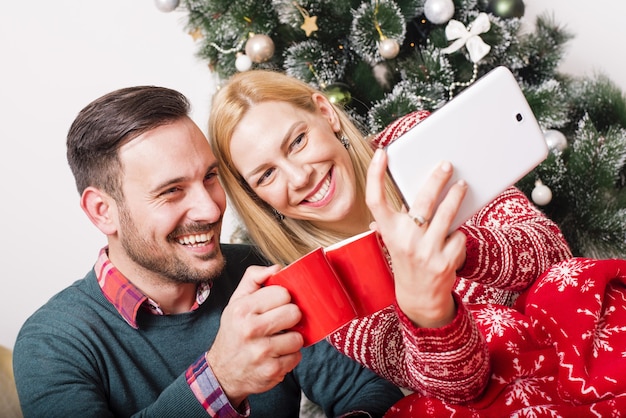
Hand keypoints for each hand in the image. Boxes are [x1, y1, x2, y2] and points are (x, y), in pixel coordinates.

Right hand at [206, 264, 302, 407]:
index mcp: (242, 309)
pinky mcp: (272, 371)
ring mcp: (262, 352)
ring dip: (292, 339)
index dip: (283, 299)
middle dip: (290, 318)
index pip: (282, 293)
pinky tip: (277, 355)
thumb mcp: (236, 302)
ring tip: (278, 340)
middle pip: (294, 313)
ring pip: (298, 337)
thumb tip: (277, 268)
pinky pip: (296, 357)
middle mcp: (250, 330)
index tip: (277, 305)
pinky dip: (290, 356)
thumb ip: (253, 279)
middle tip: (281, 323)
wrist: (222, 372)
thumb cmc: (234, 332)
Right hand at [366, 149, 466, 327]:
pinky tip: (453, 238)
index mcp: (388, 231)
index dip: (375, 175)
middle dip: (437, 179)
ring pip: (446, 214)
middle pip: (421, 201)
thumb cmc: (407, 259)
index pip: (374, 199)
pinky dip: (458, 234)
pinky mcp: (445, 261)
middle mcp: (404, 240)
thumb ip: (398, 218)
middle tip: (446, 165)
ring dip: (456, 197)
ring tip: (461, 186)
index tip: (381, 154)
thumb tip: (406, 192)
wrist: (419, 297)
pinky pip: (457, 235)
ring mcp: (425, 251)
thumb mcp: (396, 239)